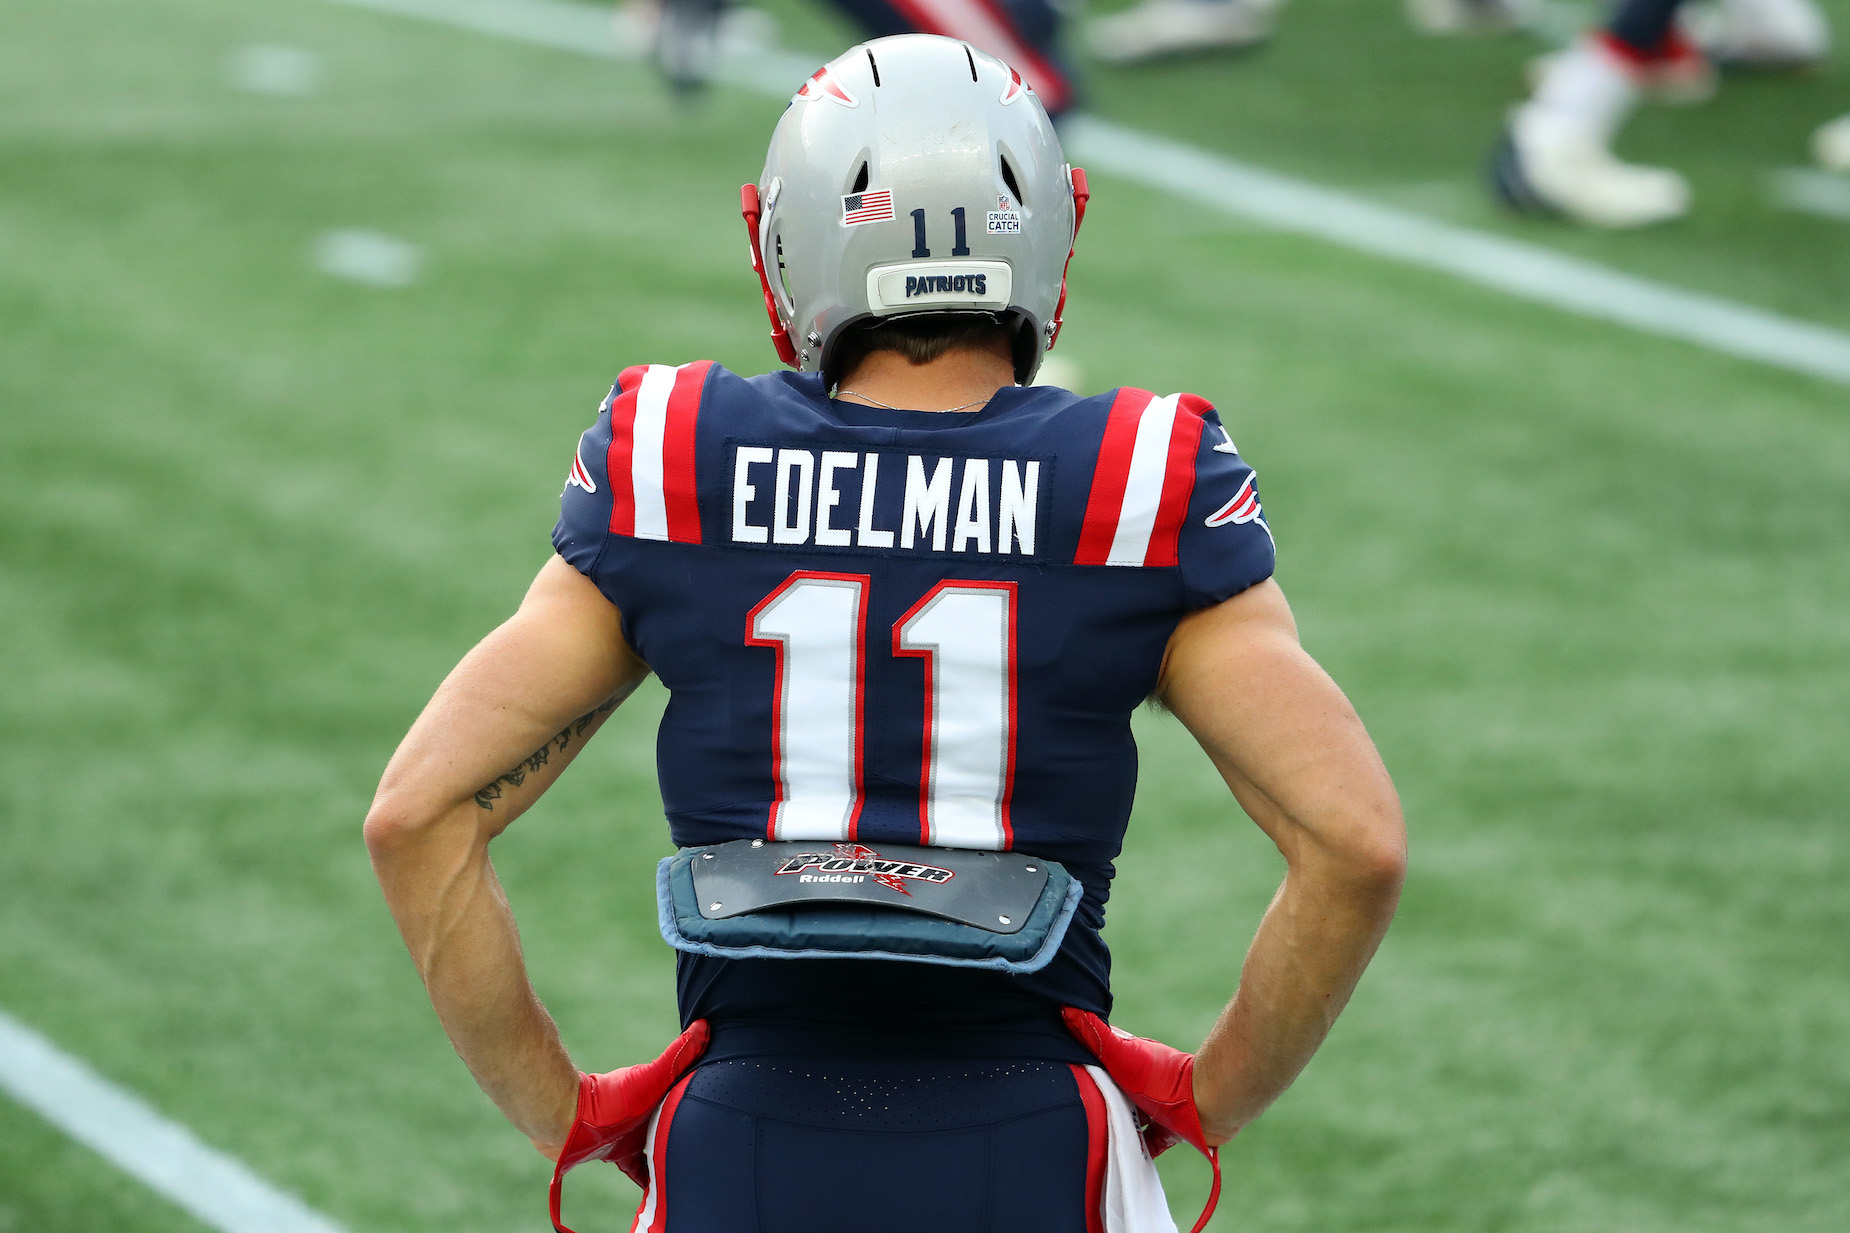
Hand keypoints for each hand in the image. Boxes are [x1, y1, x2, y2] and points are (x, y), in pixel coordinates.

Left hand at [555, 1020, 710, 1185]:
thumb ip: (678, 1056)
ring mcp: (633, 1136)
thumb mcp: (652, 1077)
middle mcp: (648, 1115)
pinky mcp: (618, 1155)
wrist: (569, 1123)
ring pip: (659, 1151)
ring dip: (670, 1159)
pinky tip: (657, 1194)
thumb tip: (705, 1026)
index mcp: (660, 1097)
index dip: (704, 1106)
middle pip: (676, 1128)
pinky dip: (649, 1182)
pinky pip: (639, 1173)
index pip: (689, 1101)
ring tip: (688, 1174)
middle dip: (689, 1139)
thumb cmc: (612, 1098)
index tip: (723, 1115)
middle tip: (708, 1155)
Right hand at [1062, 1007, 1210, 1157]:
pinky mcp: (1168, 1131)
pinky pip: (1148, 1144)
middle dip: (1094, 1100)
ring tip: (1091, 1139)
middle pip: (1111, 1092)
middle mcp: (1141, 1084)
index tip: (1059, 1070)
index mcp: (1129, 1062)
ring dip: (1114, 1126)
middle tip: (1072, 1113)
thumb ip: (1096, 1035)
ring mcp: (1155, 1108)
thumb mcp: (1122, 1055)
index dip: (1081, 1063)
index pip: (1100, 1059)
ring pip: (1128, 1118)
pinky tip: (1121, 1158)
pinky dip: (1137, 1152)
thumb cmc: (1163, 1078)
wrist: (1207, 1105)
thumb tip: (1066, 1008)